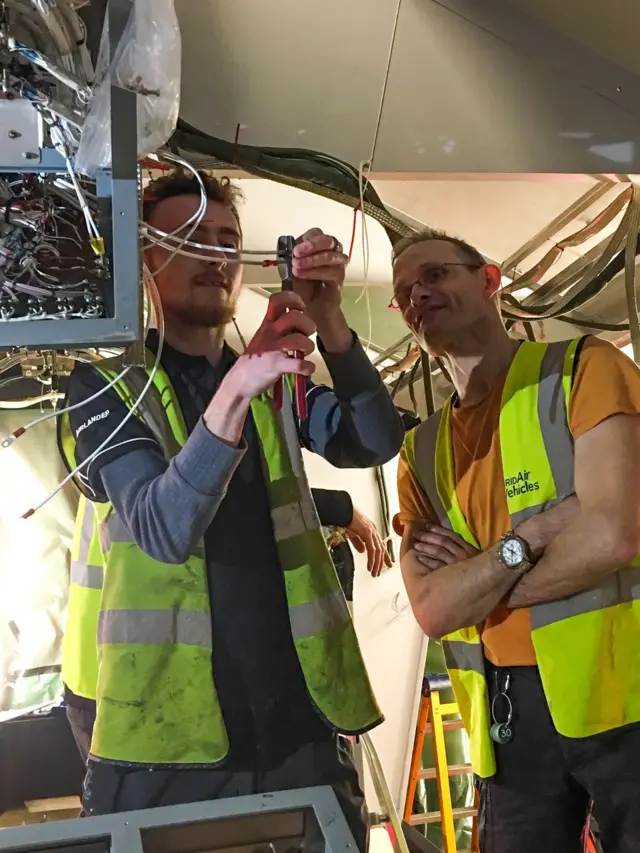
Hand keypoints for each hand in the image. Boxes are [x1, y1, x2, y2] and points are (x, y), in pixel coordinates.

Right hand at [225, 290, 315, 399]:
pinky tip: (306, 369)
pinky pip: (299, 364)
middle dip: (308, 324)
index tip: (301, 308)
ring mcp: (273, 349)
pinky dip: (308, 367)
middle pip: (294, 317)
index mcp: (267, 323)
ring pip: (298, 339)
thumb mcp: (263, 336)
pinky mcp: (276, 366)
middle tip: (308, 334)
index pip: (277, 300)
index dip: (293, 299)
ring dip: (309, 346)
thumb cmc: (256, 358)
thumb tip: (302, 321)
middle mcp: (270, 332)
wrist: (239, 381)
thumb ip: (279, 326)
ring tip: (306, 352)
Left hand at [292, 228, 350, 350]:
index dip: (307, 239)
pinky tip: (303, 274)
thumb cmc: (302, 287)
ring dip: (312, 260)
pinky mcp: (339, 280)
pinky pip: (332, 272)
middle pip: (329, 240)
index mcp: (319, 246)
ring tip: (296, 267)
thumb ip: (291, 258)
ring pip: (331, 256)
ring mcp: (338, 266)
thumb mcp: (292, 269)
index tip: (295, 249)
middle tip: (297, 254)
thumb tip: (286, 249)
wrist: (310, 310)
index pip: (317, 234)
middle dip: (312, 246)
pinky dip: (316, 272)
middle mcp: (332, 252)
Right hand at [345, 507, 392, 577]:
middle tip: (380, 572)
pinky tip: (370, 567)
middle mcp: (373, 531)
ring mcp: (371, 532)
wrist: (343, 511)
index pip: (380, 545)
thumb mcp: (352, 534)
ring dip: (377, 564)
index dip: (385, 555)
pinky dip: (372, 560)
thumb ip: (358, 542)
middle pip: (381, 549)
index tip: (388, 563)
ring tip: (374, 573)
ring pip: (378, 551)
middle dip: (382, 562)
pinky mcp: (367, 534)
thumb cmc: (346, 519)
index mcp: (371, 530)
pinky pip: (372, 550)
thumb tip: (362, 551)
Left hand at [412, 524, 478, 571]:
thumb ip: (461, 547)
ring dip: (426, 547)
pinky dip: (428, 561)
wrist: (488, 580)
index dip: (437, 529)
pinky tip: (420, 558)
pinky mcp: (452, 575)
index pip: (451, 535)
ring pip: (439, 552)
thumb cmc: (478, 570)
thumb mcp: (472, 556)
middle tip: (416, 534)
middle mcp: (462, 554)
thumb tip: (445, 538)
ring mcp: (457, 564)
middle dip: (428, 536)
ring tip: (416, 545)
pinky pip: (438, 566)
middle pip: (443, 542)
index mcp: (467, 547)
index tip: (426, 525)